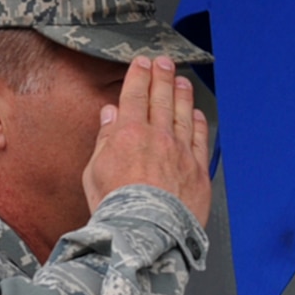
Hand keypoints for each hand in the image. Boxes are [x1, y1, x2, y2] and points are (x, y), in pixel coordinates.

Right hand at [83, 55, 214, 228]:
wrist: (146, 232)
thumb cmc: (116, 209)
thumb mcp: (94, 171)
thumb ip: (104, 139)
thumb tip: (109, 114)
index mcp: (128, 134)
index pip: (134, 95)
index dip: (139, 76)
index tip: (142, 63)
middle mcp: (157, 137)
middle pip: (161, 99)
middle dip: (163, 76)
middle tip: (165, 62)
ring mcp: (180, 152)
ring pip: (183, 114)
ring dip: (182, 94)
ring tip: (182, 81)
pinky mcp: (198, 170)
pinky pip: (200, 138)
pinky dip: (199, 122)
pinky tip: (198, 114)